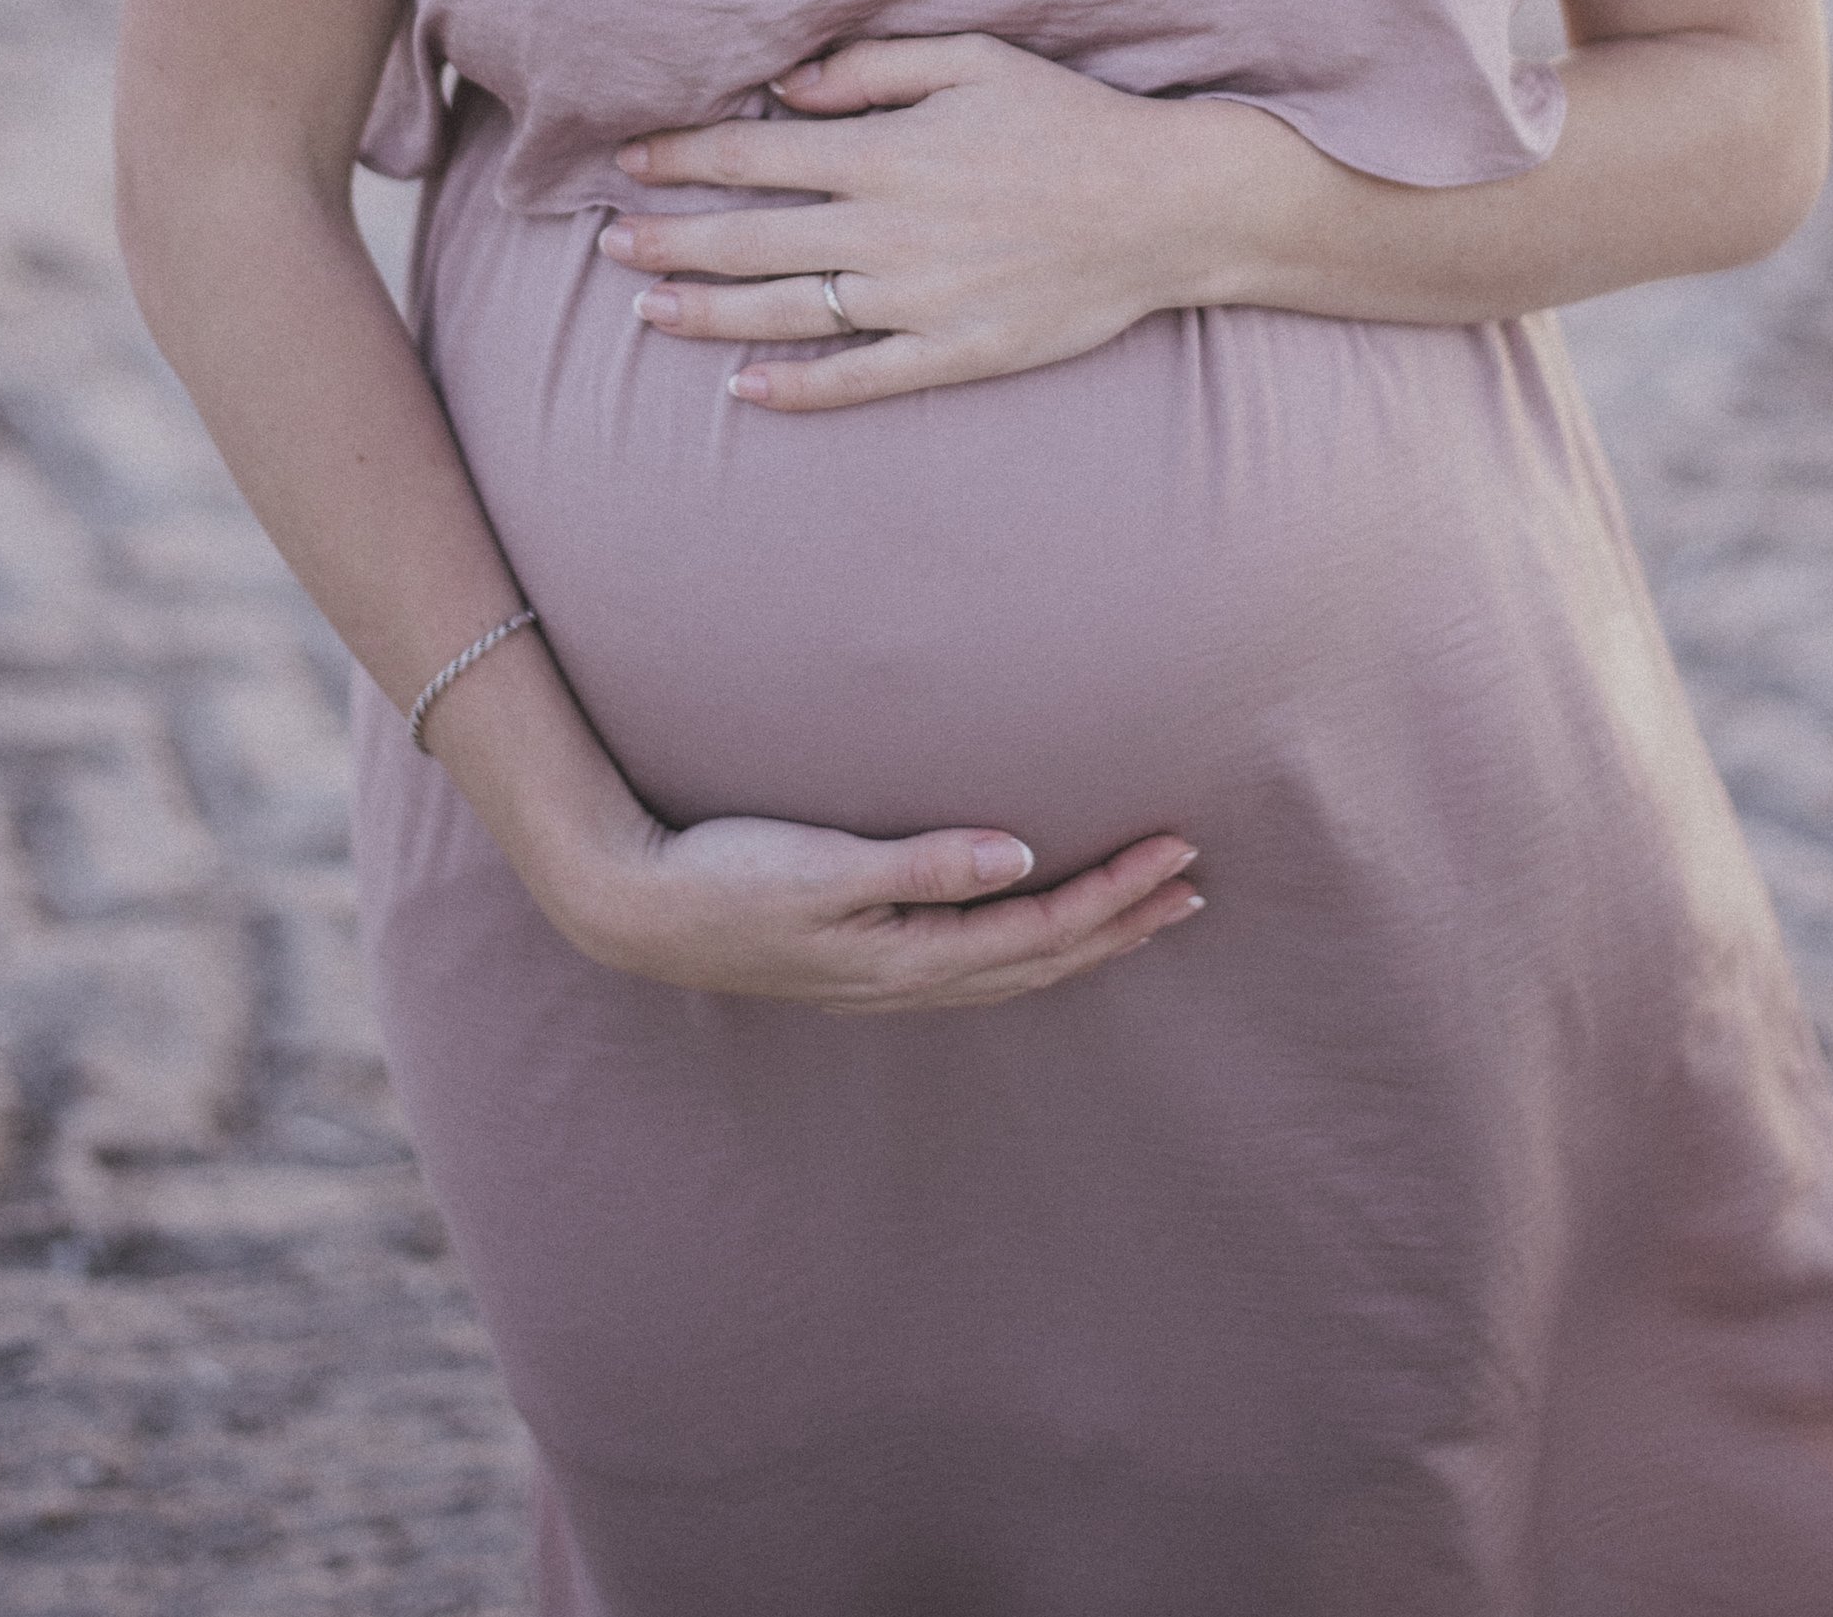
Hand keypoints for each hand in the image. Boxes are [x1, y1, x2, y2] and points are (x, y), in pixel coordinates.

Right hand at [566, 809, 1203, 1011]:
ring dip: (1088, 939)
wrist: (637, 906)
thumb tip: (1023, 858)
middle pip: (1045, 961)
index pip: (1043, 929)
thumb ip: (924, 865)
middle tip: (1195, 884)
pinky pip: (979, 965)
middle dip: (1124, 922)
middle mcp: (909, 980)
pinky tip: (1039, 928)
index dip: (1117, 894)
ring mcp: (887, 978)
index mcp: (909, 957)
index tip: (1179, 852)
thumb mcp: (823, 866)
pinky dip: (1032, 947)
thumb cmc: (727, 875)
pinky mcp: (867, 961)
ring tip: (1144, 911)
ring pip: (1016, 970)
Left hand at [599, 33, 1239, 410]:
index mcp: (887, 153)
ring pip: (784, 313)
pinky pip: (857, 378)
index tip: (629, 160)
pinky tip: (745, 388)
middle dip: (668, 240)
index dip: (682, 157)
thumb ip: (872, 68)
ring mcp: (917, 299)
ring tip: (646, 311)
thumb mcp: (975, 61)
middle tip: (606, 244)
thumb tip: (785, 87)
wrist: (1166, 207)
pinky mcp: (954, 352)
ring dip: (706, 313)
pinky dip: (795, 388)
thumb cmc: (1071, 121)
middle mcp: (888, 230)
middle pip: (749, 239)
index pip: (754, 154)